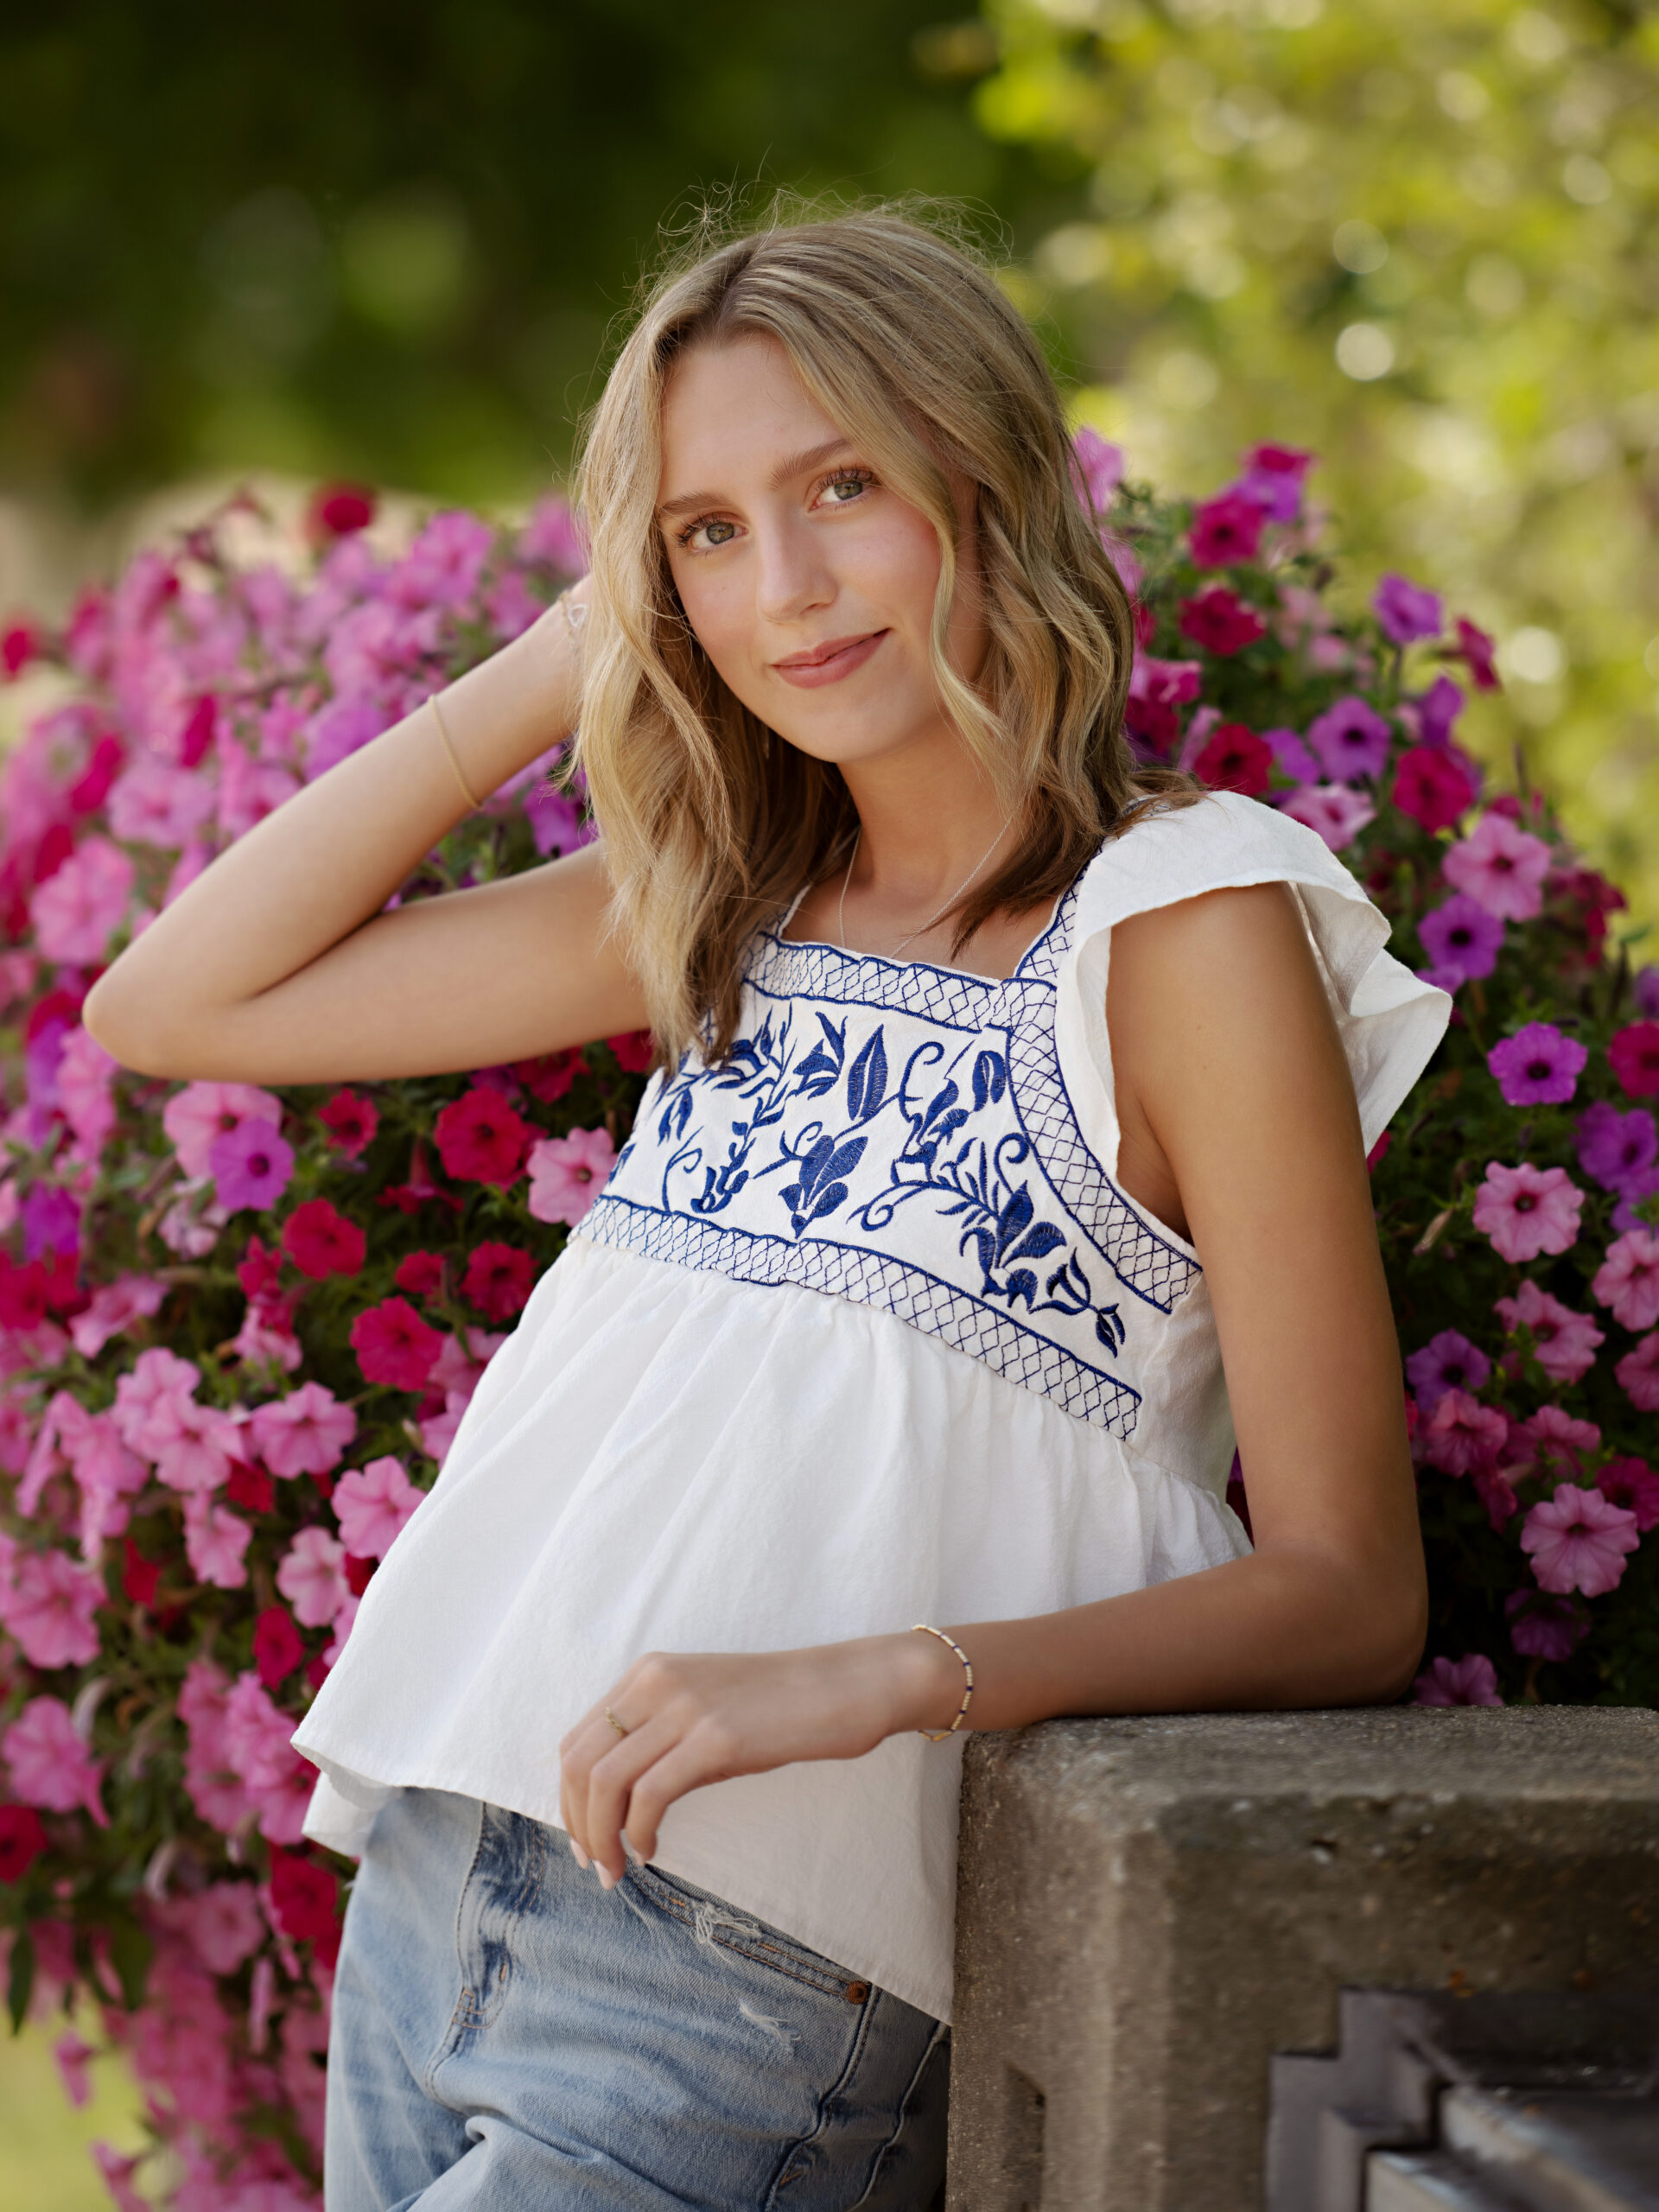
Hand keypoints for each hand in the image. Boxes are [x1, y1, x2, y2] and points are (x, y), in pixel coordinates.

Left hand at [557, 1633, 963, 1886]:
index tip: (584, 1839)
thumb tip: (616, 1801)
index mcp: (649, 1674)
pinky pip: (648, 1795)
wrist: (846, 1686)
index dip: (569, 1798)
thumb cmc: (780, 1707)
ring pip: (605, 1781)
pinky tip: (651, 1851)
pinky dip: (638, 1833)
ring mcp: (685, 1707)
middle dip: (577, 1823)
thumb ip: (660, 1738)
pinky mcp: (715, 1738)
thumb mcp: (705, 1709)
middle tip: (595, 1866)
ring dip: (601, 1837)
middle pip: (580, 1762)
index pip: (579, 1740)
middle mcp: (656, 1683)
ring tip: (617, 1871)